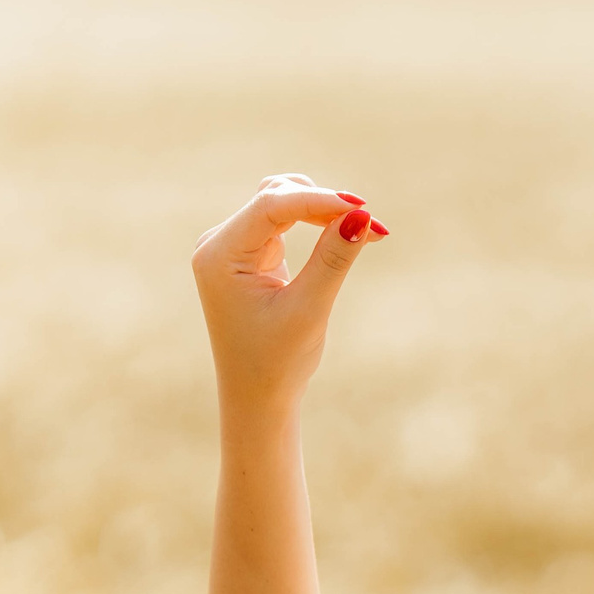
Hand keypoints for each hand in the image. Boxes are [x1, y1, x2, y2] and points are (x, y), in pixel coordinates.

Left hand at [191, 174, 389, 412]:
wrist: (257, 396)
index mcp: (220, 256)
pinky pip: (285, 223)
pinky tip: (347, 235)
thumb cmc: (276, 361)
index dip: (319, 200)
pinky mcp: (251, 254)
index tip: (364, 208)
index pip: (271, 205)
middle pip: (276, 197)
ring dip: (322, 210)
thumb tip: (362, 216)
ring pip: (281, 203)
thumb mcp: (308, 309)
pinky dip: (317, 224)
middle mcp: (220, 244)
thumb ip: (333, 260)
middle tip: (374, 227)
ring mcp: (234, 247)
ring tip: (364, 231)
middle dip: (324, 204)